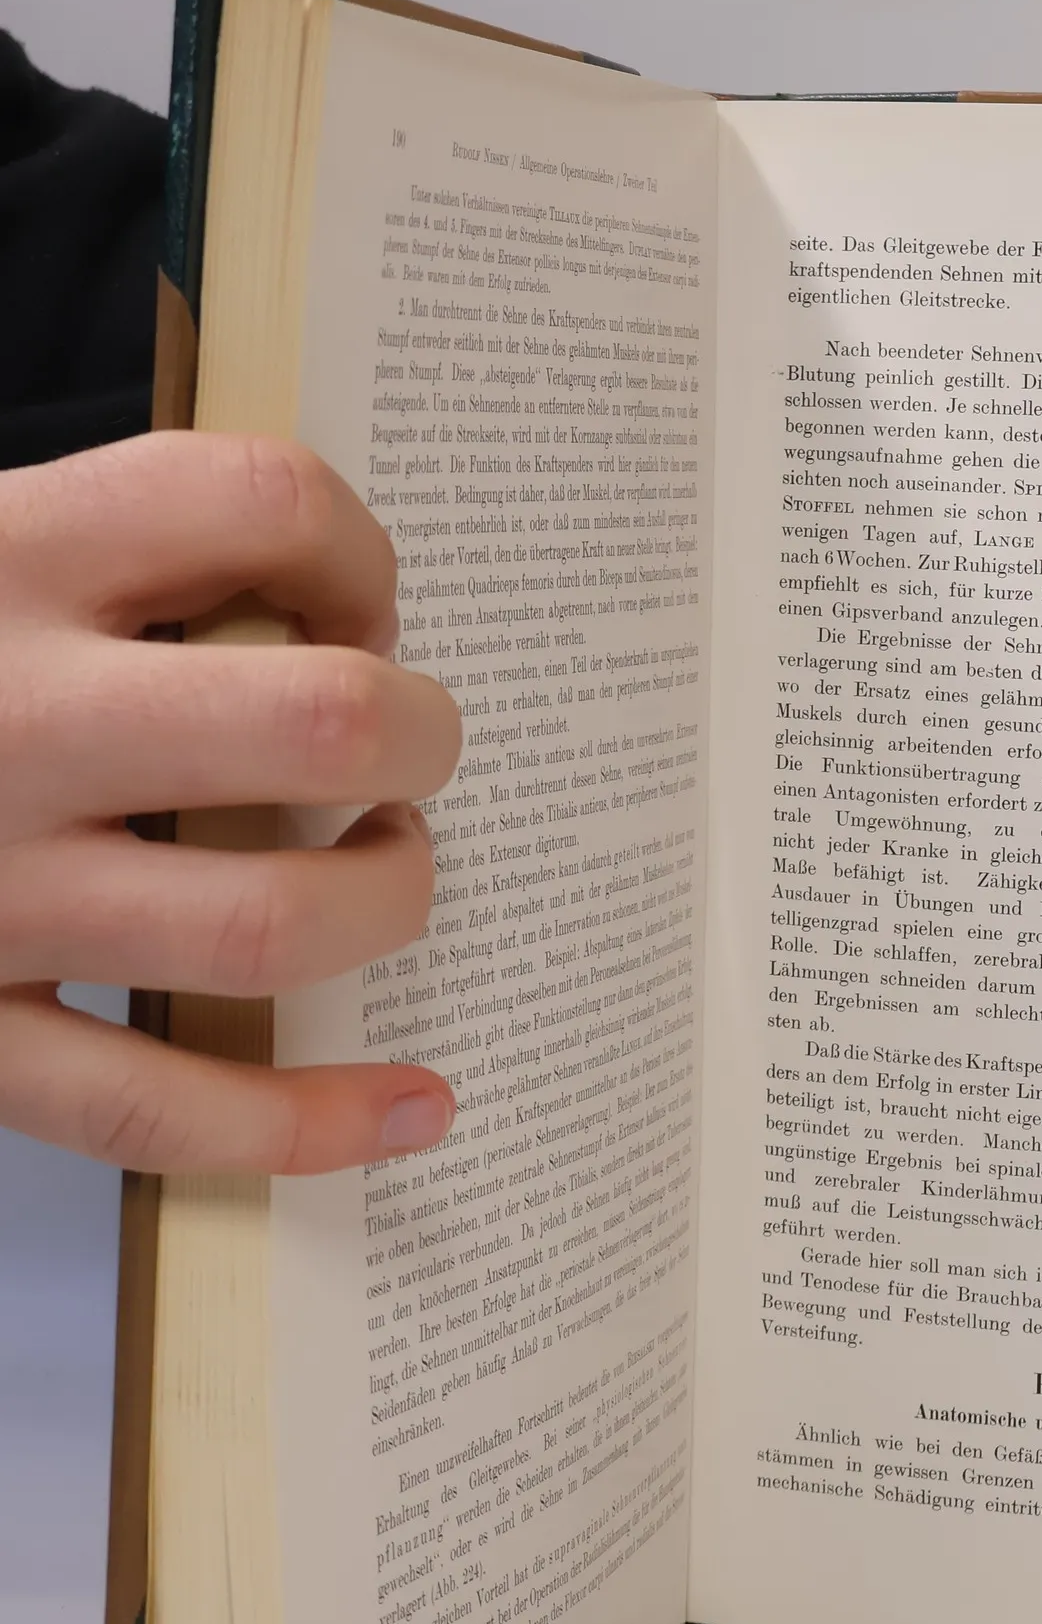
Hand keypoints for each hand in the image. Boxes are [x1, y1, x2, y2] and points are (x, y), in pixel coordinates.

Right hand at [0, 432, 461, 1173]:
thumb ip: (131, 553)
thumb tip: (343, 619)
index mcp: (1, 560)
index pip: (256, 501)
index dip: (356, 556)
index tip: (356, 611)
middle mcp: (1, 722)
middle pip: (319, 722)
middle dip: (419, 736)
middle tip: (409, 748)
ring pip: (267, 924)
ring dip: (388, 900)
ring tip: (385, 868)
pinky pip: (155, 1105)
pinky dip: (306, 1123)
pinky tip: (411, 1109)